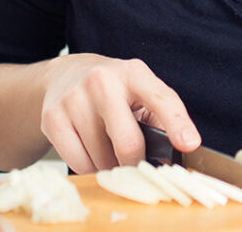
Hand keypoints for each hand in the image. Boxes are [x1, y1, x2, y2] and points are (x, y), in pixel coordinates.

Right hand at [39, 53, 200, 173]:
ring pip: (102, 159)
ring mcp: (74, 99)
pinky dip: (90, 168)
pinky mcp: (52, 118)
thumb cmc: (114, 90)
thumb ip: (160, 117)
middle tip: (136, 165)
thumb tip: (174, 153)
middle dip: (136, 164)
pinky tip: (91, 151)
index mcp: (134, 73)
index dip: (177, 123)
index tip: (189, 144)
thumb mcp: (141, 91)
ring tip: (109, 150)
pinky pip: (79, 163)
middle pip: (128, 144)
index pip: (161, 98)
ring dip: (111, 166)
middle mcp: (102, 81)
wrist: (65, 74)